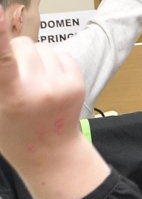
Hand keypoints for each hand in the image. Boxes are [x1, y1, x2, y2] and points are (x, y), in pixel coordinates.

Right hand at [0, 8, 109, 198]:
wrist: (52, 152)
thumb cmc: (13, 130)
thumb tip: (4, 50)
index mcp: (12, 97)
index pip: (2, 61)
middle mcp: (40, 90)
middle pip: (21, 46)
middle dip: (14, 53)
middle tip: (13, 80)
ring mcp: (62, 85)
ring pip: (40, 47)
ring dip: (32, 57)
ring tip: (31, 84)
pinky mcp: (77, 80)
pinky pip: (58, 52)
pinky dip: (49, 61)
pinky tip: (47, 82)